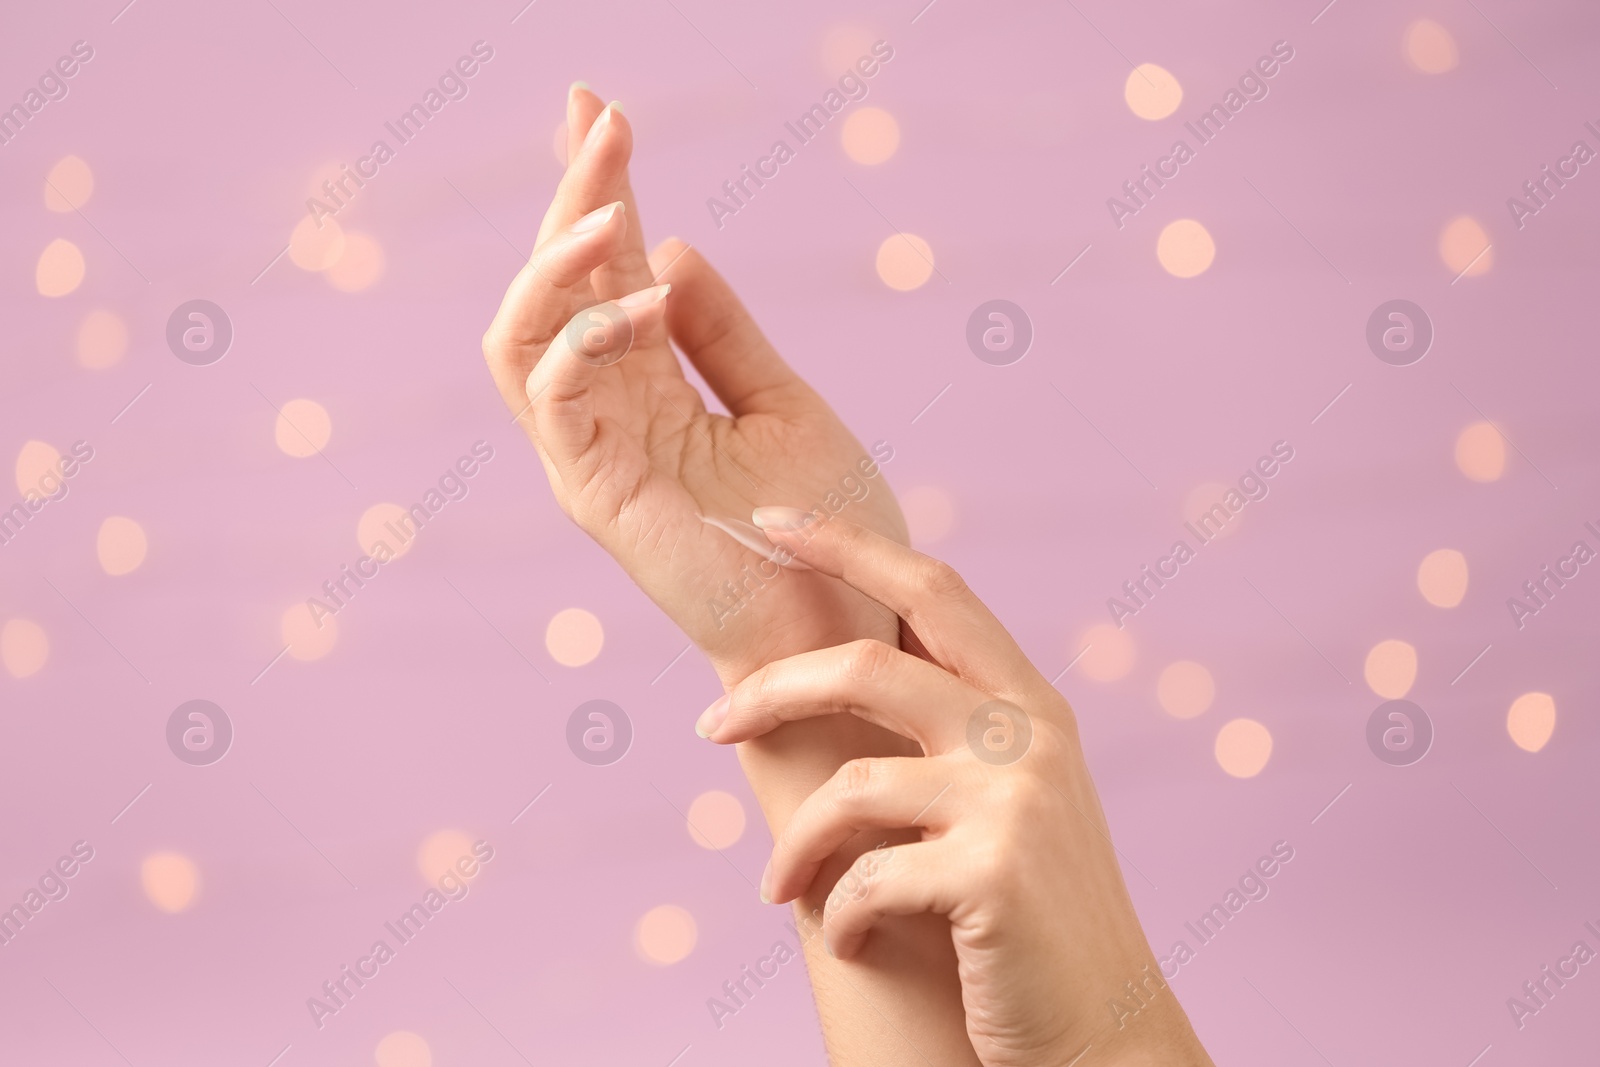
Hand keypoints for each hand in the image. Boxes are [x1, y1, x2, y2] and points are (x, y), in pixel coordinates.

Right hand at [480, 86, 907, 684]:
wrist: (841, 628)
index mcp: (653, 384)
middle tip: (600, 120)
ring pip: (524, 333)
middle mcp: (608, 411)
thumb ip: (722, 332)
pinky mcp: (591, 491)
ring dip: (556, 259)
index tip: (598, 105)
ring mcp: (590, 452)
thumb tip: (673, 246)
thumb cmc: (821, 529)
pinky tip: (643, 299)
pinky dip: (584, 337)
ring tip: (608, 202)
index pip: (608, 269)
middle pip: (556, 285)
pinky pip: (550, 397)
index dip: (600, 187)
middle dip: (572, 196)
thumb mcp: (782, 401)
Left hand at [697, 508, 1214, 1066]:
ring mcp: (1014, 800)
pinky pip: (865, 880)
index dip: (850, 543)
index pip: (935, 588)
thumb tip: (843, 668)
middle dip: (773, 689)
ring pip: (851, 786)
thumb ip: (954, 731)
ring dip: (796, 848)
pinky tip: (851, 940)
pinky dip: (839, 917)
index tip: (771, 522)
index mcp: (1030, 705)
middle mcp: (1028, 735)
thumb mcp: (1009, 802)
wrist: (1105, 1033)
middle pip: (868, 665)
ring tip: (778, 890)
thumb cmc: (1031, 921)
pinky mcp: (992, 873)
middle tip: (710, 727)